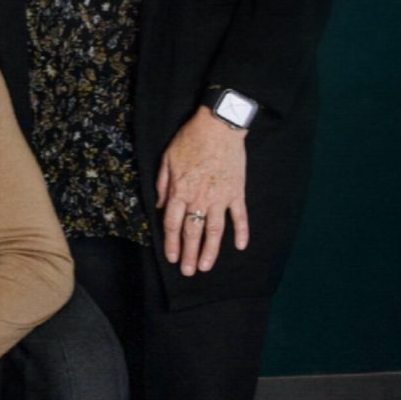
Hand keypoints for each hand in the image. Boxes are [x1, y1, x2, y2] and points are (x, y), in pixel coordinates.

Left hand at [157, 107, 249, 274]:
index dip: (171, 242)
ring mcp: (220, 197)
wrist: (218, 127)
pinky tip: (240, 247)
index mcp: (180, 191)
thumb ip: (162, 185)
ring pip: (215, 230)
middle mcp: (199, 199)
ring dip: (210, 251)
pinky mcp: (236, 192)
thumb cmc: (190, 140)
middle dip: (189, 254)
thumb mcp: (166, 159)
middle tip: (189, 272)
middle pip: (192, 232)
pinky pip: (240, 217)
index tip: (172, 257)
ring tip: (206, 267)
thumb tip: (159, 206)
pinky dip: (241, 232)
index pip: (172, 224)